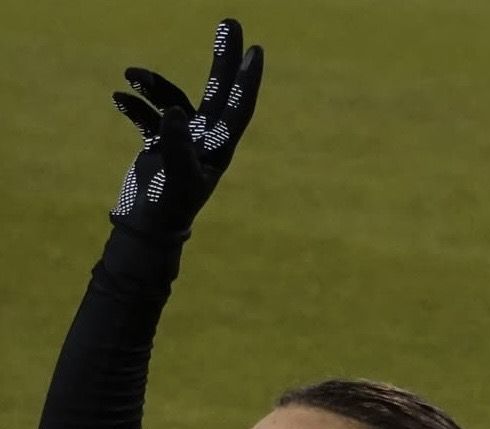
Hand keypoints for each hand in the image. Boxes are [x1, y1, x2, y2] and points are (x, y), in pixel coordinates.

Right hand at [110, 17, 263, 239]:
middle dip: (223, 58)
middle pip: (218, 92)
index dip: (247, 81)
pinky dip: (135, 105)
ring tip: (130, 73)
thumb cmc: (168, 208)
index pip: (238, 109)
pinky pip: (149, 115)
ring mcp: (182, 141)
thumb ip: (176, 144)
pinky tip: (119, 98)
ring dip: (154, 84)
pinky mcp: (159, 144)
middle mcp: (204, 141)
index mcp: (218, 149)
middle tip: (229, 22)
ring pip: (174, 99)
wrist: (147, 229)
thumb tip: (173, 110)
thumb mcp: (176, 178)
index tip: (255, 50)